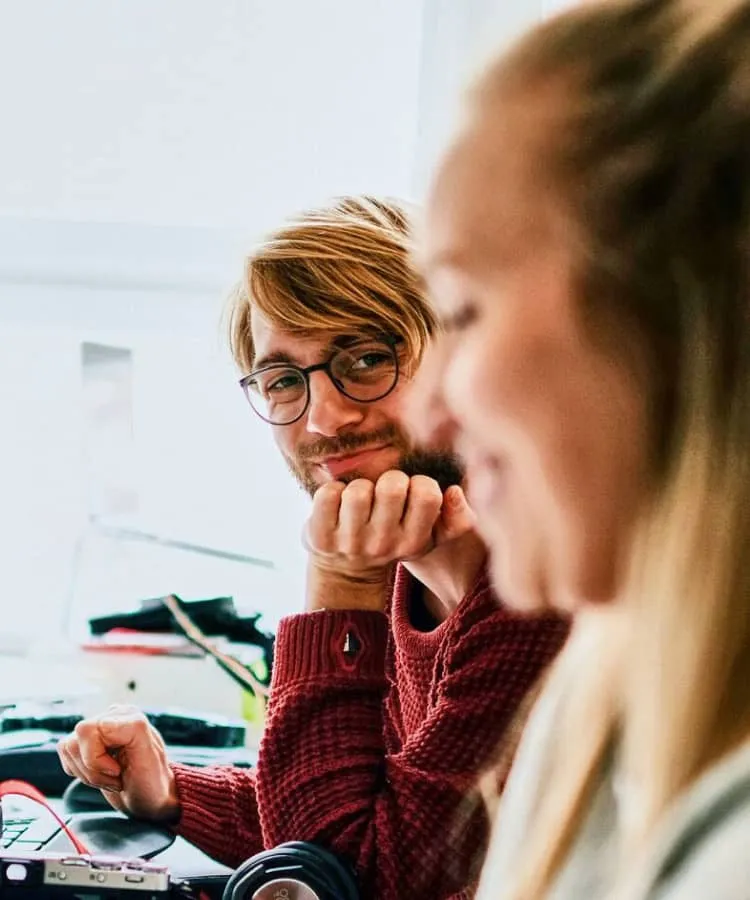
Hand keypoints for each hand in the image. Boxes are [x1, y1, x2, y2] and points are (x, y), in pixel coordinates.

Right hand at [56, 705, 179, 822]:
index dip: (96, 759)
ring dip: (87, 772)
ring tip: (110, 777)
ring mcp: (98, 728)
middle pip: (75, 740)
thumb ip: (132, 731)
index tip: (117, 772)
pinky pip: (66, 754)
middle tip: (115, 777)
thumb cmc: (152, 780)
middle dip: (92, 768)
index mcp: (129, 716)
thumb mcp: (149, 755)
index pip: (88, 730)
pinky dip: (79, 771)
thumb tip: (104, 723)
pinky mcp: (87, 742)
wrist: (149, 796)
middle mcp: (112, 716)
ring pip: (68, 747)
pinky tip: (100, 774)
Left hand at [303, 470, 443, 610]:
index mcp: (413, 542)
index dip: (418, 483)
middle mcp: (382, 544)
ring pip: (358, 490)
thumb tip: (454, 491)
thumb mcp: (427, 537)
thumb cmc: (391, 542)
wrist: (347, 575)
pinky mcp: (320, 536)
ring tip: (358, 502)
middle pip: (392, 486)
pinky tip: (336, 504)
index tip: (409, 494)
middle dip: (388, 480)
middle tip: (382, 494)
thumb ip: (455, 519)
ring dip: (358, 486)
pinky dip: (331, 490)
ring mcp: (349, 542)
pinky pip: (327, 494)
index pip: (427, 495)